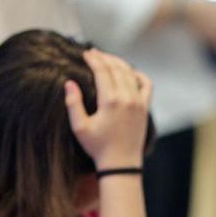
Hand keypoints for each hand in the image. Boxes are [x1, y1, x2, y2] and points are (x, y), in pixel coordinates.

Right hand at [66, 50, 152, 168]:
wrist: (121, 163)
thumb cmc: (97, 147)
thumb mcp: (80, 127)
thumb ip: (73, 103)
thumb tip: (69, 82)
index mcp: (110, 101)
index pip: (102, 71)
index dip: (94, 59)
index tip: (86, 53)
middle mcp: (127, 98)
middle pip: (116, 68)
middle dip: (104, 57)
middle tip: (94, 53)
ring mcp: (138, 102)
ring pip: (130, 73)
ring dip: (118, 63)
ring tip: (107, 59)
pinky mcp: (145, 108)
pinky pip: (146, 84)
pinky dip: (139, 75)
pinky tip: (130, 72)